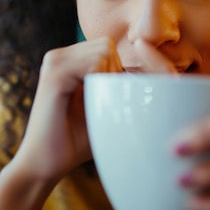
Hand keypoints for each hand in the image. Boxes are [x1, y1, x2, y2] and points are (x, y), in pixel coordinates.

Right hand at [11, 37, 123, 183]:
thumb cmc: (77, 141)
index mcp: (69, 61)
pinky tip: (92, 103)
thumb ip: (122, 90)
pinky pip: (95, 62)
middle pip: (108, 45)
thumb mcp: (106, 109)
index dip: (119, 70)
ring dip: (110, 78)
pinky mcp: (54, 73)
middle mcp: (60, 56)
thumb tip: (164, 80)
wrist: (45, 165)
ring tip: (97, 105)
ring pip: (104, 50)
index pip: (108, 46)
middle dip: (115, 73)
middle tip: (104, 104)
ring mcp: (54, 61)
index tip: (117, 99)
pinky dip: (102, 81)